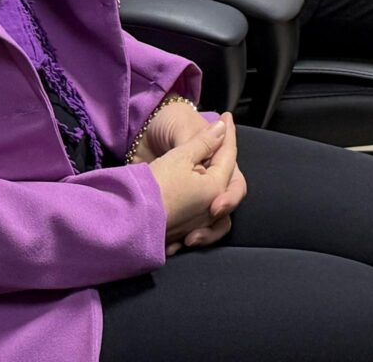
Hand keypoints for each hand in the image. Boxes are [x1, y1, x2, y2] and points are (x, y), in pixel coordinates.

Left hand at [144, 115, 238, 254]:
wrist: (138, 136)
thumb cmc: (167, 125)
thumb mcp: (182, 128)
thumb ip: (200, 139)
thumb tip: (223, 126)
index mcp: (217, 164)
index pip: (234, 184)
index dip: (229, 197)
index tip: (215, 207)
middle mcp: (210, 184)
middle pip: (224, 211)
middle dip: (214, 226)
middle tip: (196, 235)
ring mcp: (194, 201)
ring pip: (210, 227)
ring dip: (203, 236)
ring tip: (187, 241)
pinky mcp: (176, 211)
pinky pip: (186, 233)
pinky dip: (180, 242)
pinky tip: (171, 246)